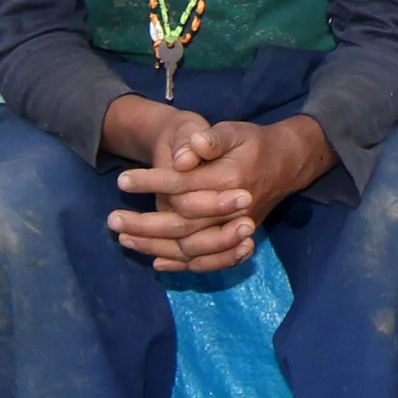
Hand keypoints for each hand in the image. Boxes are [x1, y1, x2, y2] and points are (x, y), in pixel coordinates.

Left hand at [107, 110, 255, 269]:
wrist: (286, 165)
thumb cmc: (254, 144)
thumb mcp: (234, 131)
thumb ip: (211, 140)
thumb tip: (185, 154)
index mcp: (231, 181)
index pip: (184, 186)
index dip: (152, 183)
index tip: (122, 181)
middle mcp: (233, 213)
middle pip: (182, 225)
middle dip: (144, 224)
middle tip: (111, 219)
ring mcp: (235, 231)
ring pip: (190, 248)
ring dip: (155, 246)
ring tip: (124, 239)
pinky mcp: (235, 242)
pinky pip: (207, 261)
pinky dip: (181, 266)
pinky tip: (156, 263)